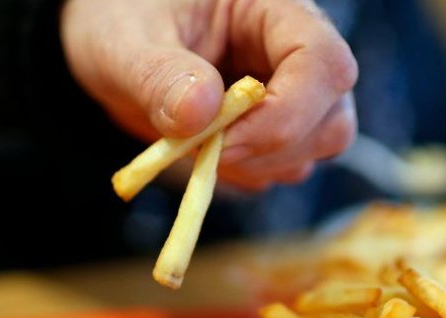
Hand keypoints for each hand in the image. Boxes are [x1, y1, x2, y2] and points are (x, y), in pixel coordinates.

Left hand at [61, 0, 357, 189]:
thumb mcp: (122, 41)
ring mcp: (294, 94)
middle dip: (271, 147)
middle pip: (332, 117)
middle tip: (204, 150)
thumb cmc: (120, 18)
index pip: (323, 62)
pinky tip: (203, 153)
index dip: (289, 111)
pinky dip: (247, 173)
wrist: (113, 43)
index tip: (225, 141)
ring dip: (258, 164)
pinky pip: (286, 167)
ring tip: (195, 145)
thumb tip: (200, 113)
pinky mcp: (278, 129)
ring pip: (317, 149)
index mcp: (274, 9)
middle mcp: (296, 52)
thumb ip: (157, 74)